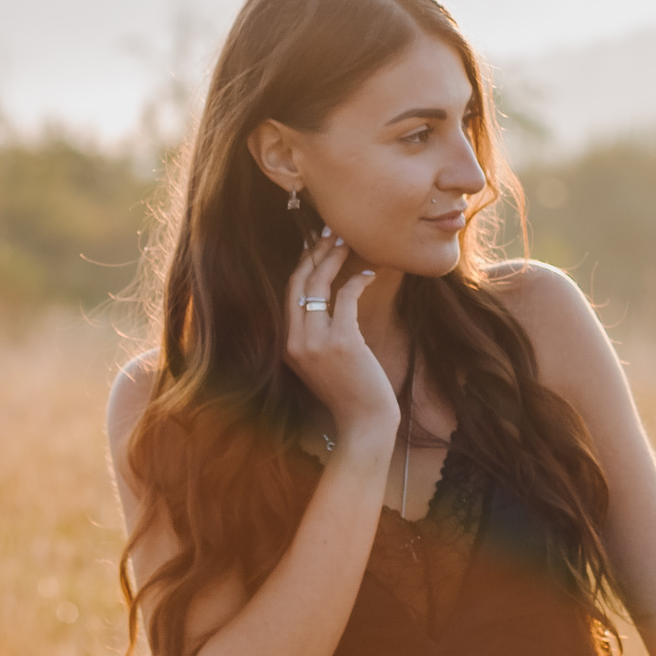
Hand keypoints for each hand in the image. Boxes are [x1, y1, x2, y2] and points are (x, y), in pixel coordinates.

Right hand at [284, 231, 395, 444]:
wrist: (363, 422)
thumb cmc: (349, 392)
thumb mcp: (321, 363)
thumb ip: (315, 335)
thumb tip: (327, 299)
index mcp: (286, 344)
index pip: (288, 294)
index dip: (301, 265)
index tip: (314, 245)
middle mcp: (295, 340)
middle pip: (299, 283)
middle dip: (314, 253)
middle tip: (331, 233)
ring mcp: (316, 341)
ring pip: (318, 285)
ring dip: (334, 259)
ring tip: (348, 243)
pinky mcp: (342, 341)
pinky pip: (346, 297)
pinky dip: (357, 281)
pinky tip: (369, 274)